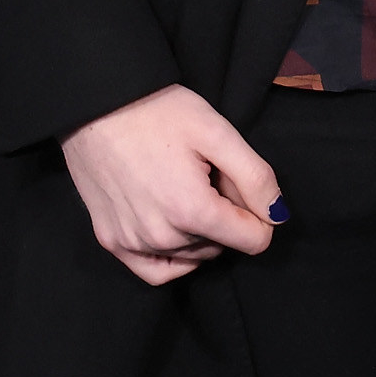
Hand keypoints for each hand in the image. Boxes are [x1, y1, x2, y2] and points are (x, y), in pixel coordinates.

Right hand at [59, 84, 282, 285]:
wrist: (98, 105)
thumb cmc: (160, 113)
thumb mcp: (219, 133)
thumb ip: (255, 177)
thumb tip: (277, 215)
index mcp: (192, 211)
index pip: (254, 240)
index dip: (260, 212)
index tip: (243, 184)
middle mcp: (161, 237)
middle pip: (221, 244)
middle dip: (226, 215)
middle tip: (208, 175)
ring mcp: (132, 243)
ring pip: (192, 255)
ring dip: (200, 231)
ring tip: (185, 186)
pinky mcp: (111, 242)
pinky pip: (155, 271)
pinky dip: (175, 259)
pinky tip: (176, 231)